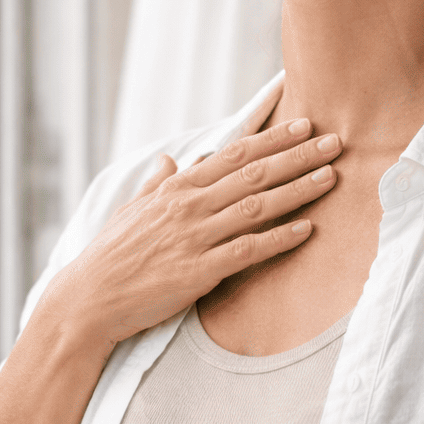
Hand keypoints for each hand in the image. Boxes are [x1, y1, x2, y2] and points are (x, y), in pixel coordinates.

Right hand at [43, 117, 340, 349]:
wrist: (89, 298)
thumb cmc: (111, 254)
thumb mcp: (133, 209)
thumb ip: (158, 183)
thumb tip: (173, 159)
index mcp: (177, 188)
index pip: (233, 154)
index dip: (272, 138)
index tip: (303, 125)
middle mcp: (189, 205)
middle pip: (254, 173)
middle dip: (297, 155)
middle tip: (334, 141)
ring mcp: (195, 237)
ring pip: (256, 206)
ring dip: (297, 189)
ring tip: (331, 176)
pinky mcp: (199, 271)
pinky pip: (247, 250)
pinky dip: (278, 238)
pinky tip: (306, 230)